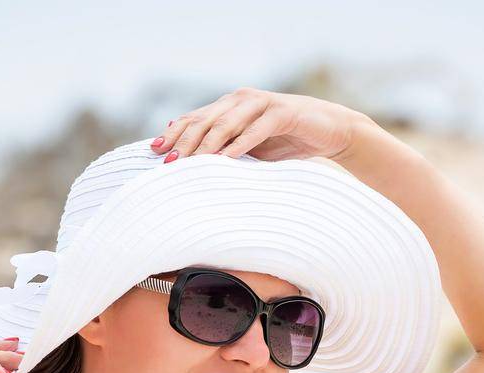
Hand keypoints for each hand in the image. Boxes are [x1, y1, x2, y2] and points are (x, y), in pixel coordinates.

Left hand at [150, 87, 370, 163]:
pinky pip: (256, 129)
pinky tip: (227, 158)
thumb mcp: (248, 147)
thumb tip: (188, 158)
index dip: (174, 134)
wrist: (329, 131)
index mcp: (229, 106)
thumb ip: (222, 147)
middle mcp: (241, 100)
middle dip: (184, 142)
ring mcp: (262, 104)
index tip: (154, 151)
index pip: (194, 118)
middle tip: (169, 162)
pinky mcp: (283, 113)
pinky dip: (241, 144)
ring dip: (207, 144)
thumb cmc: (286, 140)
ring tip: (191, 162)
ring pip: (227, 123)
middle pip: (205, 121)